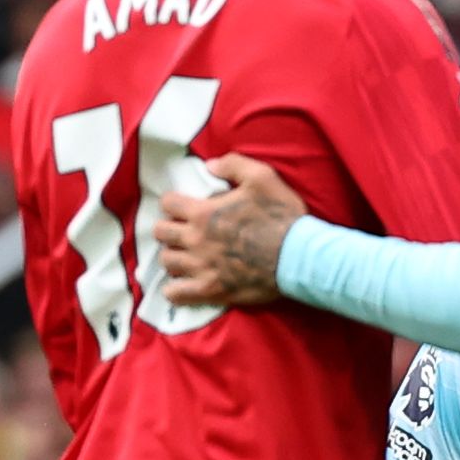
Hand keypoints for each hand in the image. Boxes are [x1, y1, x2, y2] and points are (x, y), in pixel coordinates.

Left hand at [151, 154, 303, 309]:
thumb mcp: (262, 177)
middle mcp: (196, 240)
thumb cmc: (281, 216)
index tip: (183, 206)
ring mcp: (201, 267)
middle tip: (182, 230)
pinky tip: (182, 285)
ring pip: (167, 262)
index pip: (168, 204)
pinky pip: (176, 294)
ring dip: (173, 256)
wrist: (298, 256)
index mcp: (204, 213)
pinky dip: (174, 290)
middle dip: (168, 228)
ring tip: (184, 256)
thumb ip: (233, 165)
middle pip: (161, 233)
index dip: (173, 203)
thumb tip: (210, 165)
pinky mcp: (210, 290)